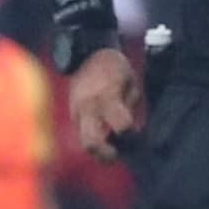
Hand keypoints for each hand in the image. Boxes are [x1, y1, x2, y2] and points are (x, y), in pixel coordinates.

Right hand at [67, 44, 143, 160]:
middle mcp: (88, 107)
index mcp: (107, 96)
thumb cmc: (114, 67)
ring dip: (98, 150)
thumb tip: (131, 134)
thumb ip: (129, 109)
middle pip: (91, 143)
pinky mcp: (72, 115)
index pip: (121, 126)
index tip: (136, 133)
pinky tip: (104, 137)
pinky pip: (81, 134)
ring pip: (84, 143)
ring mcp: (76, 112)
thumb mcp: (130, 83)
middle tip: (118, 154)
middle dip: (106, 154)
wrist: (86, 54)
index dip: (131, 133)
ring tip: (112, 149)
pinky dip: (93, 140)